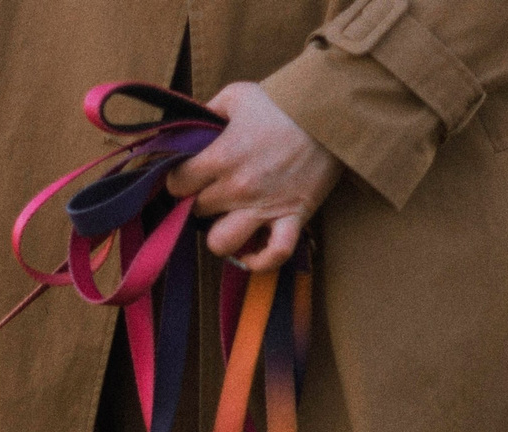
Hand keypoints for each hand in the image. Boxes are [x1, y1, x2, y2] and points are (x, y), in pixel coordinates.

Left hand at [166, 83, 343, 271]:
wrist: (331, 111)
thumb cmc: (282, 101)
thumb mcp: (237, 95)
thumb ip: (206, 112)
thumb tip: (185, 128)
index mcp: (221, 157)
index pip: (177, 185)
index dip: (178, 180)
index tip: (188, 175)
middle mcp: (238, 188)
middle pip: (197, 212)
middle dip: (199, 202)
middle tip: (211, 191)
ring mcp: (265, 207)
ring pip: (222, 244)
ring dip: (221, 234)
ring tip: (228, 219)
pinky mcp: (293, 217)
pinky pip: (274, 255)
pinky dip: (261, 260)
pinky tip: (252, 250)